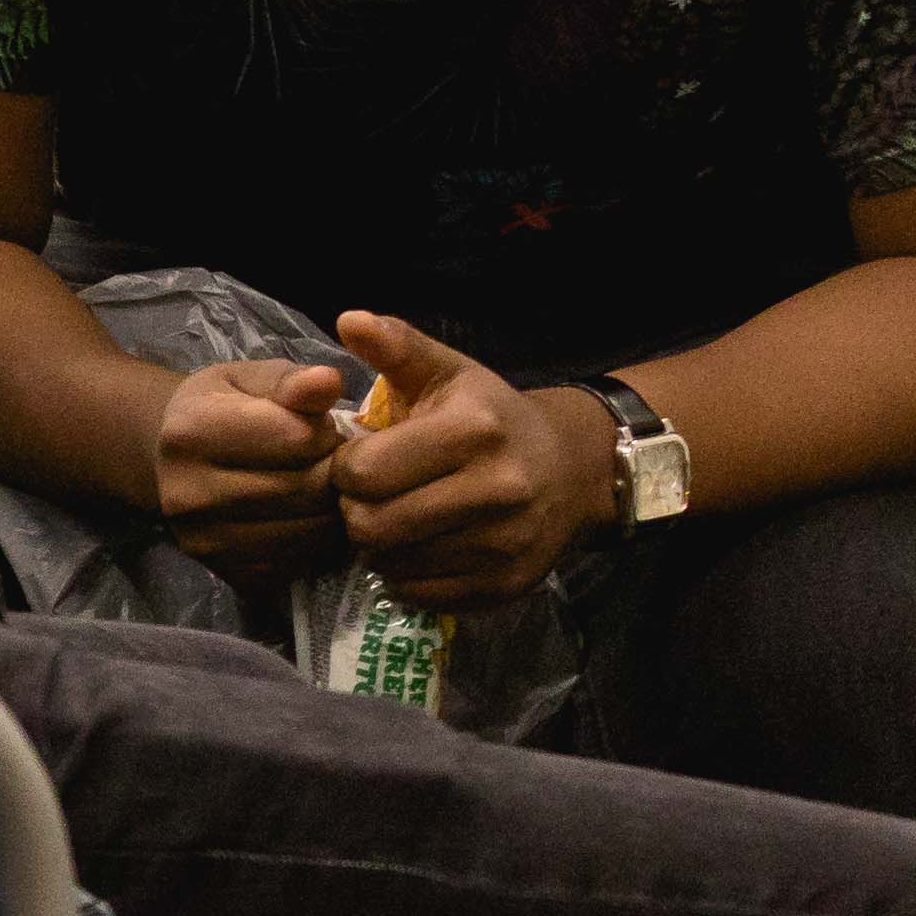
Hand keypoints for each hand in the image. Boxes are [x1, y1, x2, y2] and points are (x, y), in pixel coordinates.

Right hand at [152, 357, 352, 585]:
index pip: (295, 437)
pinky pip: (300, 564)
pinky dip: (319, 543)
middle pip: (304, 489)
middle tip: (328, 459)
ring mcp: (206, 543)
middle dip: (333, 472)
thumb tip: (329, 381)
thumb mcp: (248, 379)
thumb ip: (289, 380)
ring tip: (321, 487)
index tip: (317, 426)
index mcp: (192, 432)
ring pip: (308, 533)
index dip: (323, 430)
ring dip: (332, 510)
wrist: (171, 461)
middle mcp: (190, 494)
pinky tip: (308, 517)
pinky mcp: (229, 576)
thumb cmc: (219, 409)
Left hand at [327, 312, 613, 609]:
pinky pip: (423, 596)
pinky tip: (419, 546)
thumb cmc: (489, 414)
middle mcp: (496, 490)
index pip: (364, 473)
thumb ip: (395, 345)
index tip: (357, 461)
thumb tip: (347, 319)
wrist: (570, 469)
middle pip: (373, 526)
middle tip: (367, 497)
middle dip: (356, 512)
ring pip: (394, 566)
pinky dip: (408, 576)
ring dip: (379, 547)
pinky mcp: (506, 586)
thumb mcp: (446, 370)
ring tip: (393, 518)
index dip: (345, 470)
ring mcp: (505, 545)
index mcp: (472, 431)